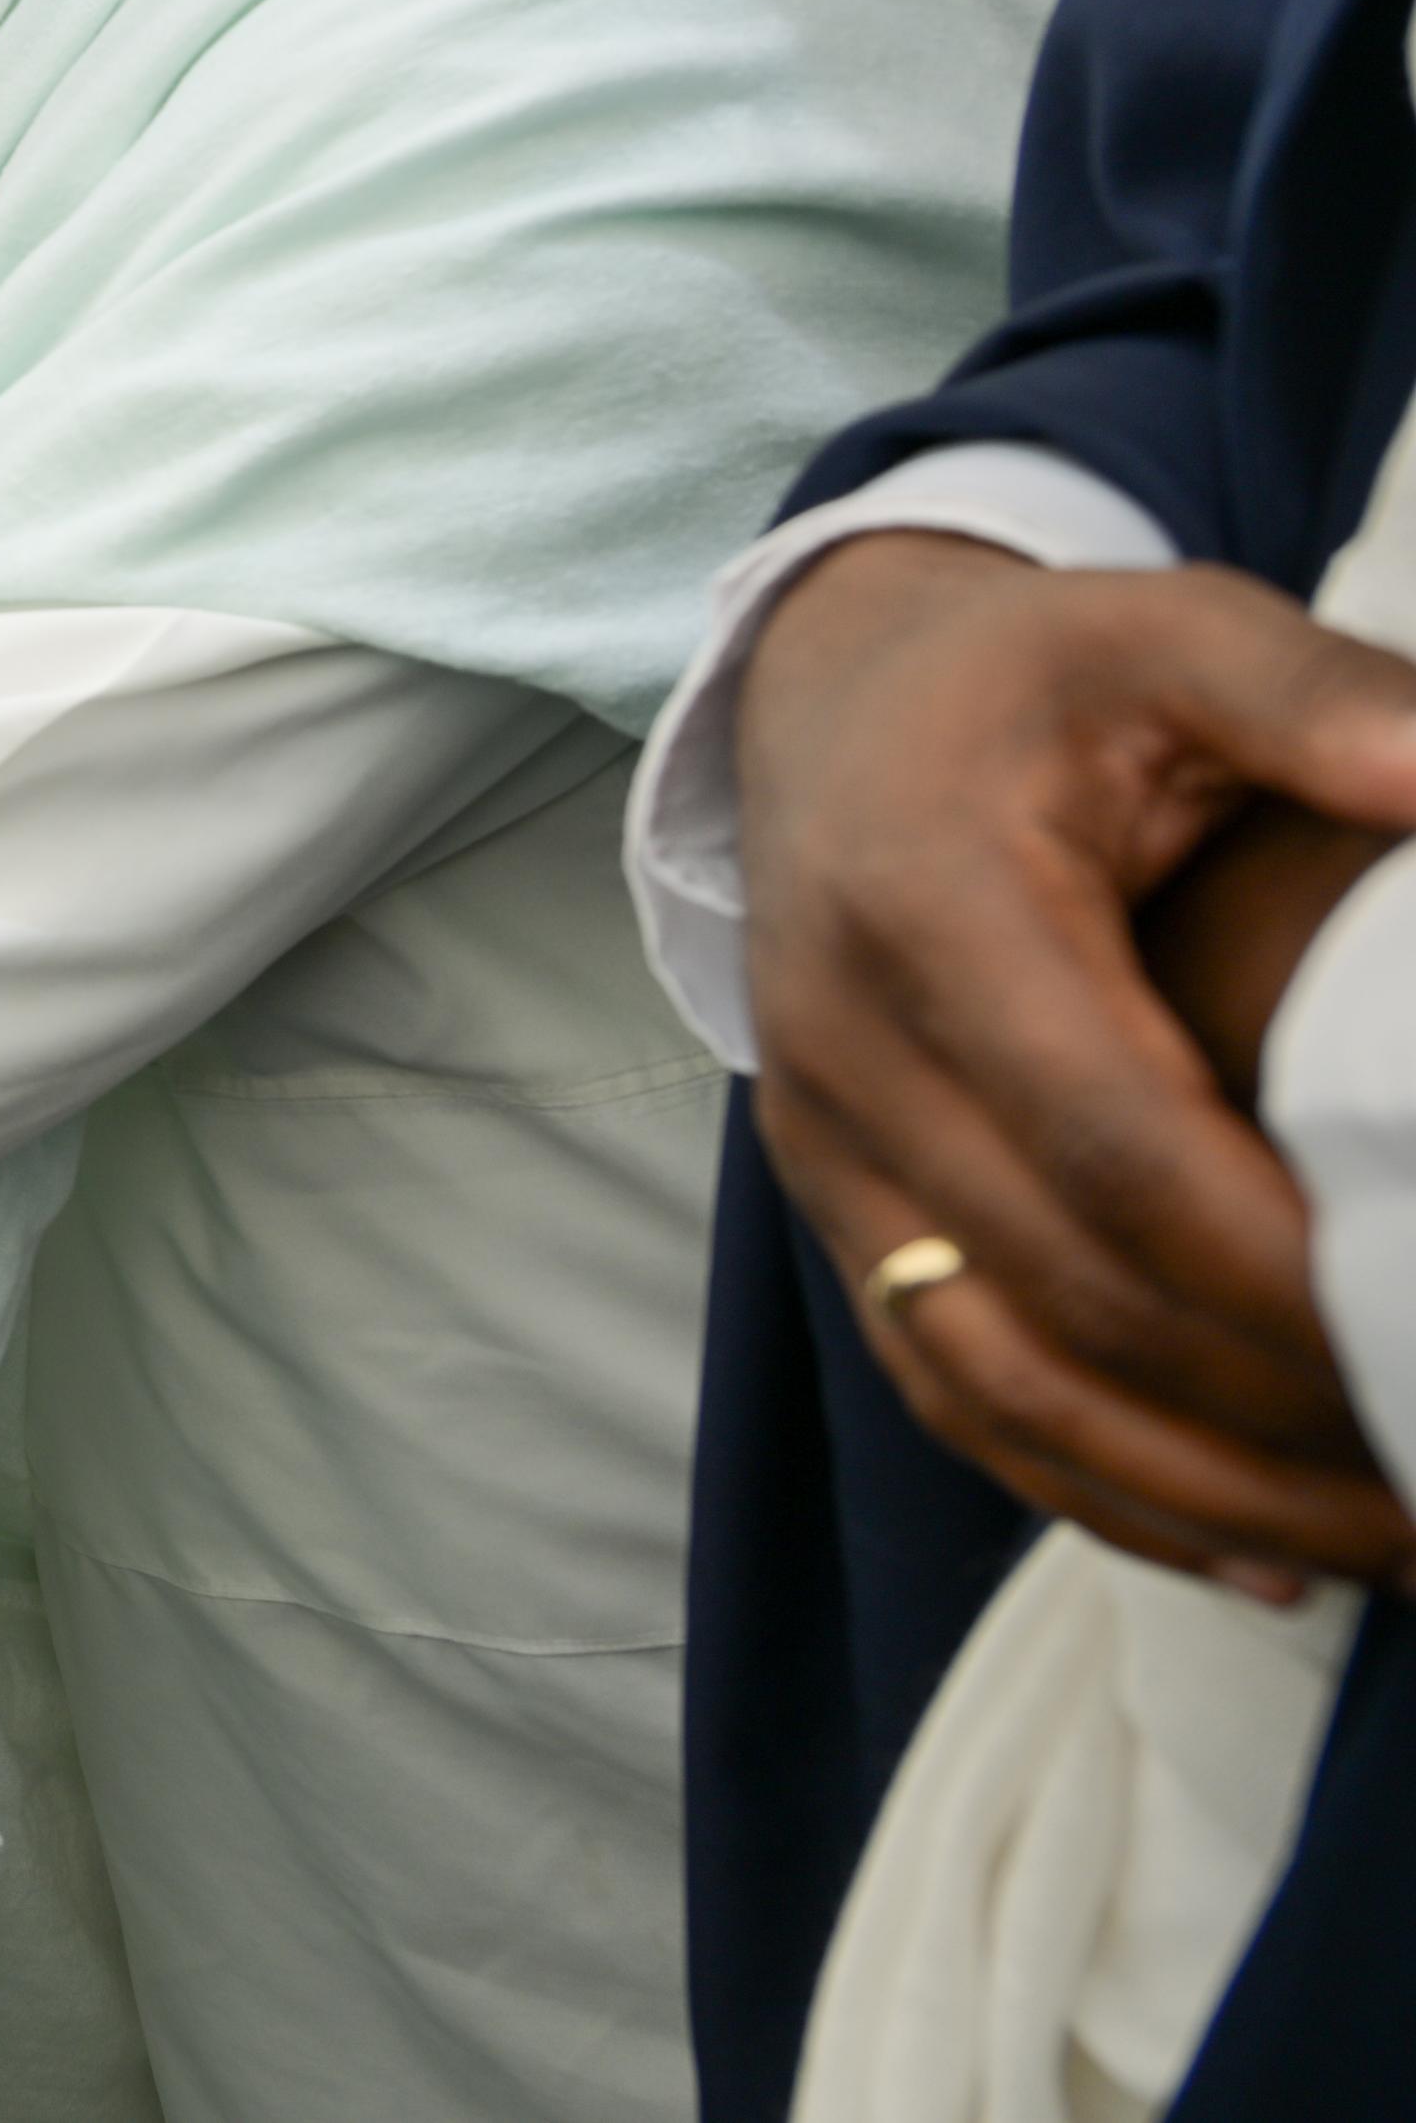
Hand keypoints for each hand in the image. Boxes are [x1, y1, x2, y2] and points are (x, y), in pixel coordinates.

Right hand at [740, 531, 1415, 1592]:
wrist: (830, 710)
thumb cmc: (1032, 679)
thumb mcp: (1168, 631)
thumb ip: (1317, 696)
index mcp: (928, 912)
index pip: (1109, 1143)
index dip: (1277, 1263)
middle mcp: (845, 1053)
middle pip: (1067, 1290)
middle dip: (1279, 1403)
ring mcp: (827, 1151)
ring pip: (1001, 1381)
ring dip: (1205, 1489)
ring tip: (1397, 1540)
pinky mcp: (839, 1213)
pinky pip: (954, 1394)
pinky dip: (1105, 1495)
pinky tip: (1265, 1555)